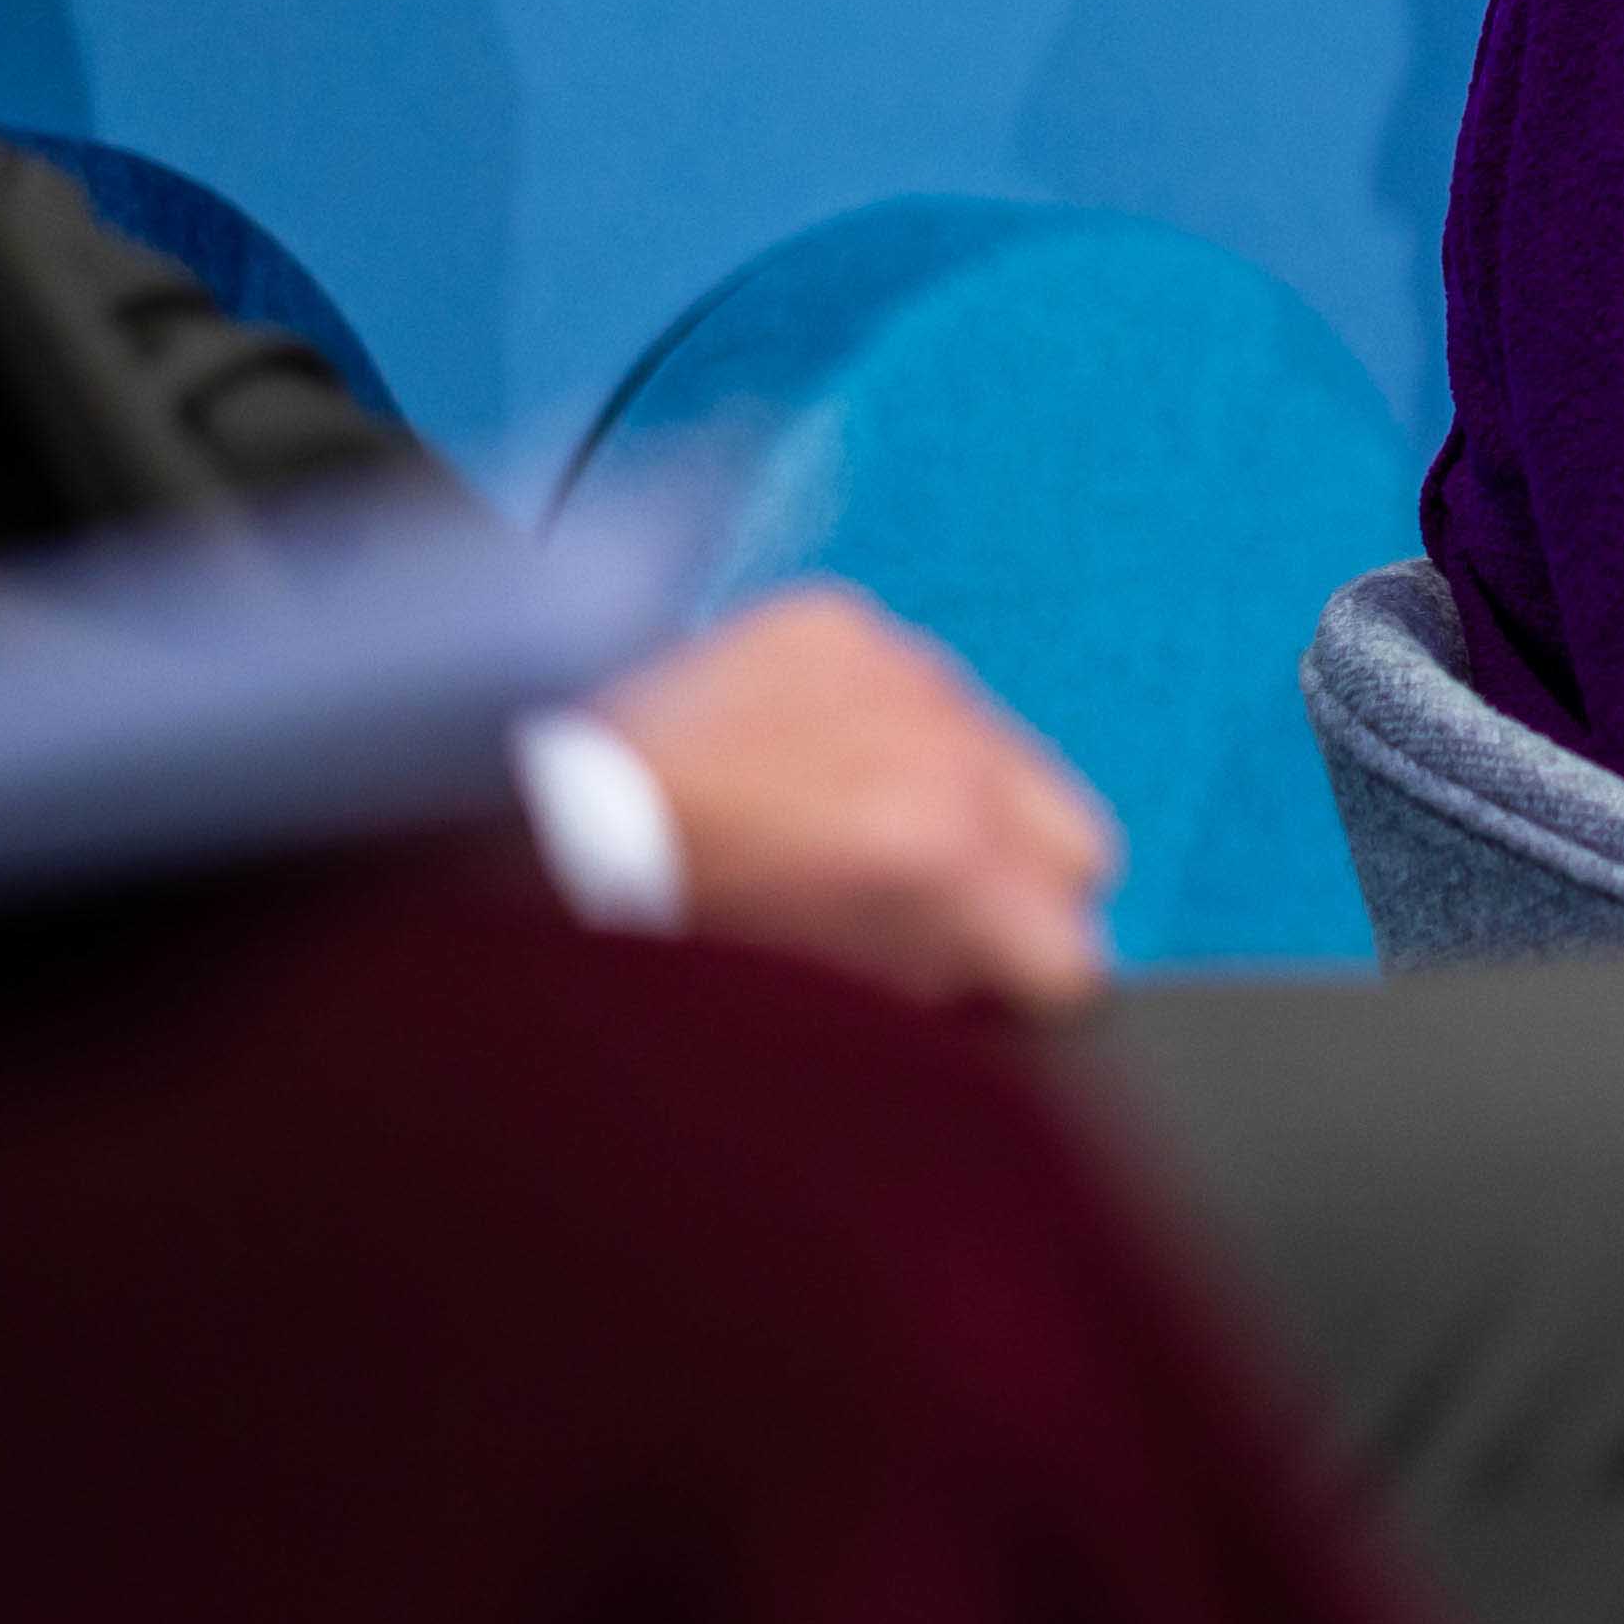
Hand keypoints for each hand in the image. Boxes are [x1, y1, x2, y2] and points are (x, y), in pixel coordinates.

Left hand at [594, 584, 1120, 1009]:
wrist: (542, 816)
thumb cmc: (663, 929)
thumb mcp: (828, 998)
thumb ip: (944, 990)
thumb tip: (996, 991)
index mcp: (940, 855)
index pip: (1077, 957)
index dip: (1020, 997)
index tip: (979, 1002)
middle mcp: (941, 743)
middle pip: (1080, 849)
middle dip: (1019, 894)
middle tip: (927, 926)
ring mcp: (895, 665)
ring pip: (1007, 760)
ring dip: (955, 804)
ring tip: (848, 844)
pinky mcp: (836, 621)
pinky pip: (918, 687)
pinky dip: (879, 732)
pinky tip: (804, 771)